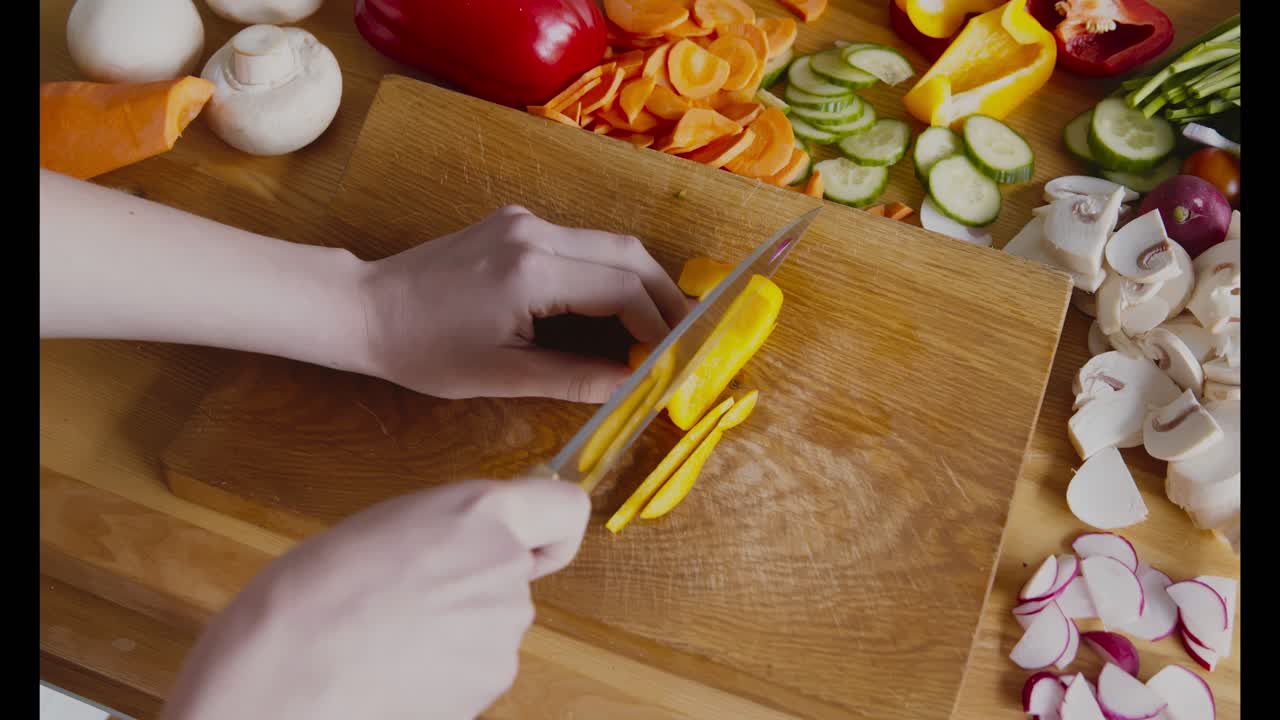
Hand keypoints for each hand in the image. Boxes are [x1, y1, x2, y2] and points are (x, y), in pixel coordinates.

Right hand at [161, 477, 589, 719]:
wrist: (281, 681)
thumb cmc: (307, 596)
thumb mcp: (384, 527)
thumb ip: (448, 532)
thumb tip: (467, 550)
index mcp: (481, 515)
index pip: (565, 510)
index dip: (547, 529)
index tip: (528, 542)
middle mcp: (505, 572)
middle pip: (515, 578)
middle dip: (474, 588)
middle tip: (405, 597)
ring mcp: (500, 638)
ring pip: (489, 629)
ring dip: (454, 634)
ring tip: (386, 637)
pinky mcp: (487, 690)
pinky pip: (471, 673)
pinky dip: (442, 675)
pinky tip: (391, 672)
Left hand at [359, 205, 688, 401]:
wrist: (365, 309)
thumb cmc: (424, 351)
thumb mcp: (502, 375)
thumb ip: (575, 376)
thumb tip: (632, 383)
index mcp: (532, 271)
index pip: (623, 288)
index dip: (657, 325)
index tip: (672, 359)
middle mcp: (535, 233)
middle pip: (629, 253)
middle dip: (664, 296)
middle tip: (682, 338)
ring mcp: (524, 222)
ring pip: (607, 244)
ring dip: (637, 282)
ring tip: (654, 328)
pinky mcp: (514, 224)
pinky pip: (580, 244)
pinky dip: (606, 274)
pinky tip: (610, 310)